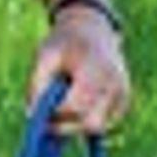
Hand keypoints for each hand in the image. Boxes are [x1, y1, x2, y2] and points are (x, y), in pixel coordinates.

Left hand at [29, 8, 131, 136]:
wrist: (93, 29)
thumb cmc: (64, 42)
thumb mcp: (44, 56)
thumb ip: (37, 85)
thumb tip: (32, 116)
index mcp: (94, 70)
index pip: (76, 107)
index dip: (56, 117)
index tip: (40, 116)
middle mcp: (114, 84)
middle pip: (91, 123)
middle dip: (67, 127)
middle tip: (48, 122)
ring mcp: (123, 93)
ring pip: (99, 127)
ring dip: (77, 125)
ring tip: (62, 104)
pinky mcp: (125, 101)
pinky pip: (105, 123)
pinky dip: (87, 120)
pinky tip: (76, 103)